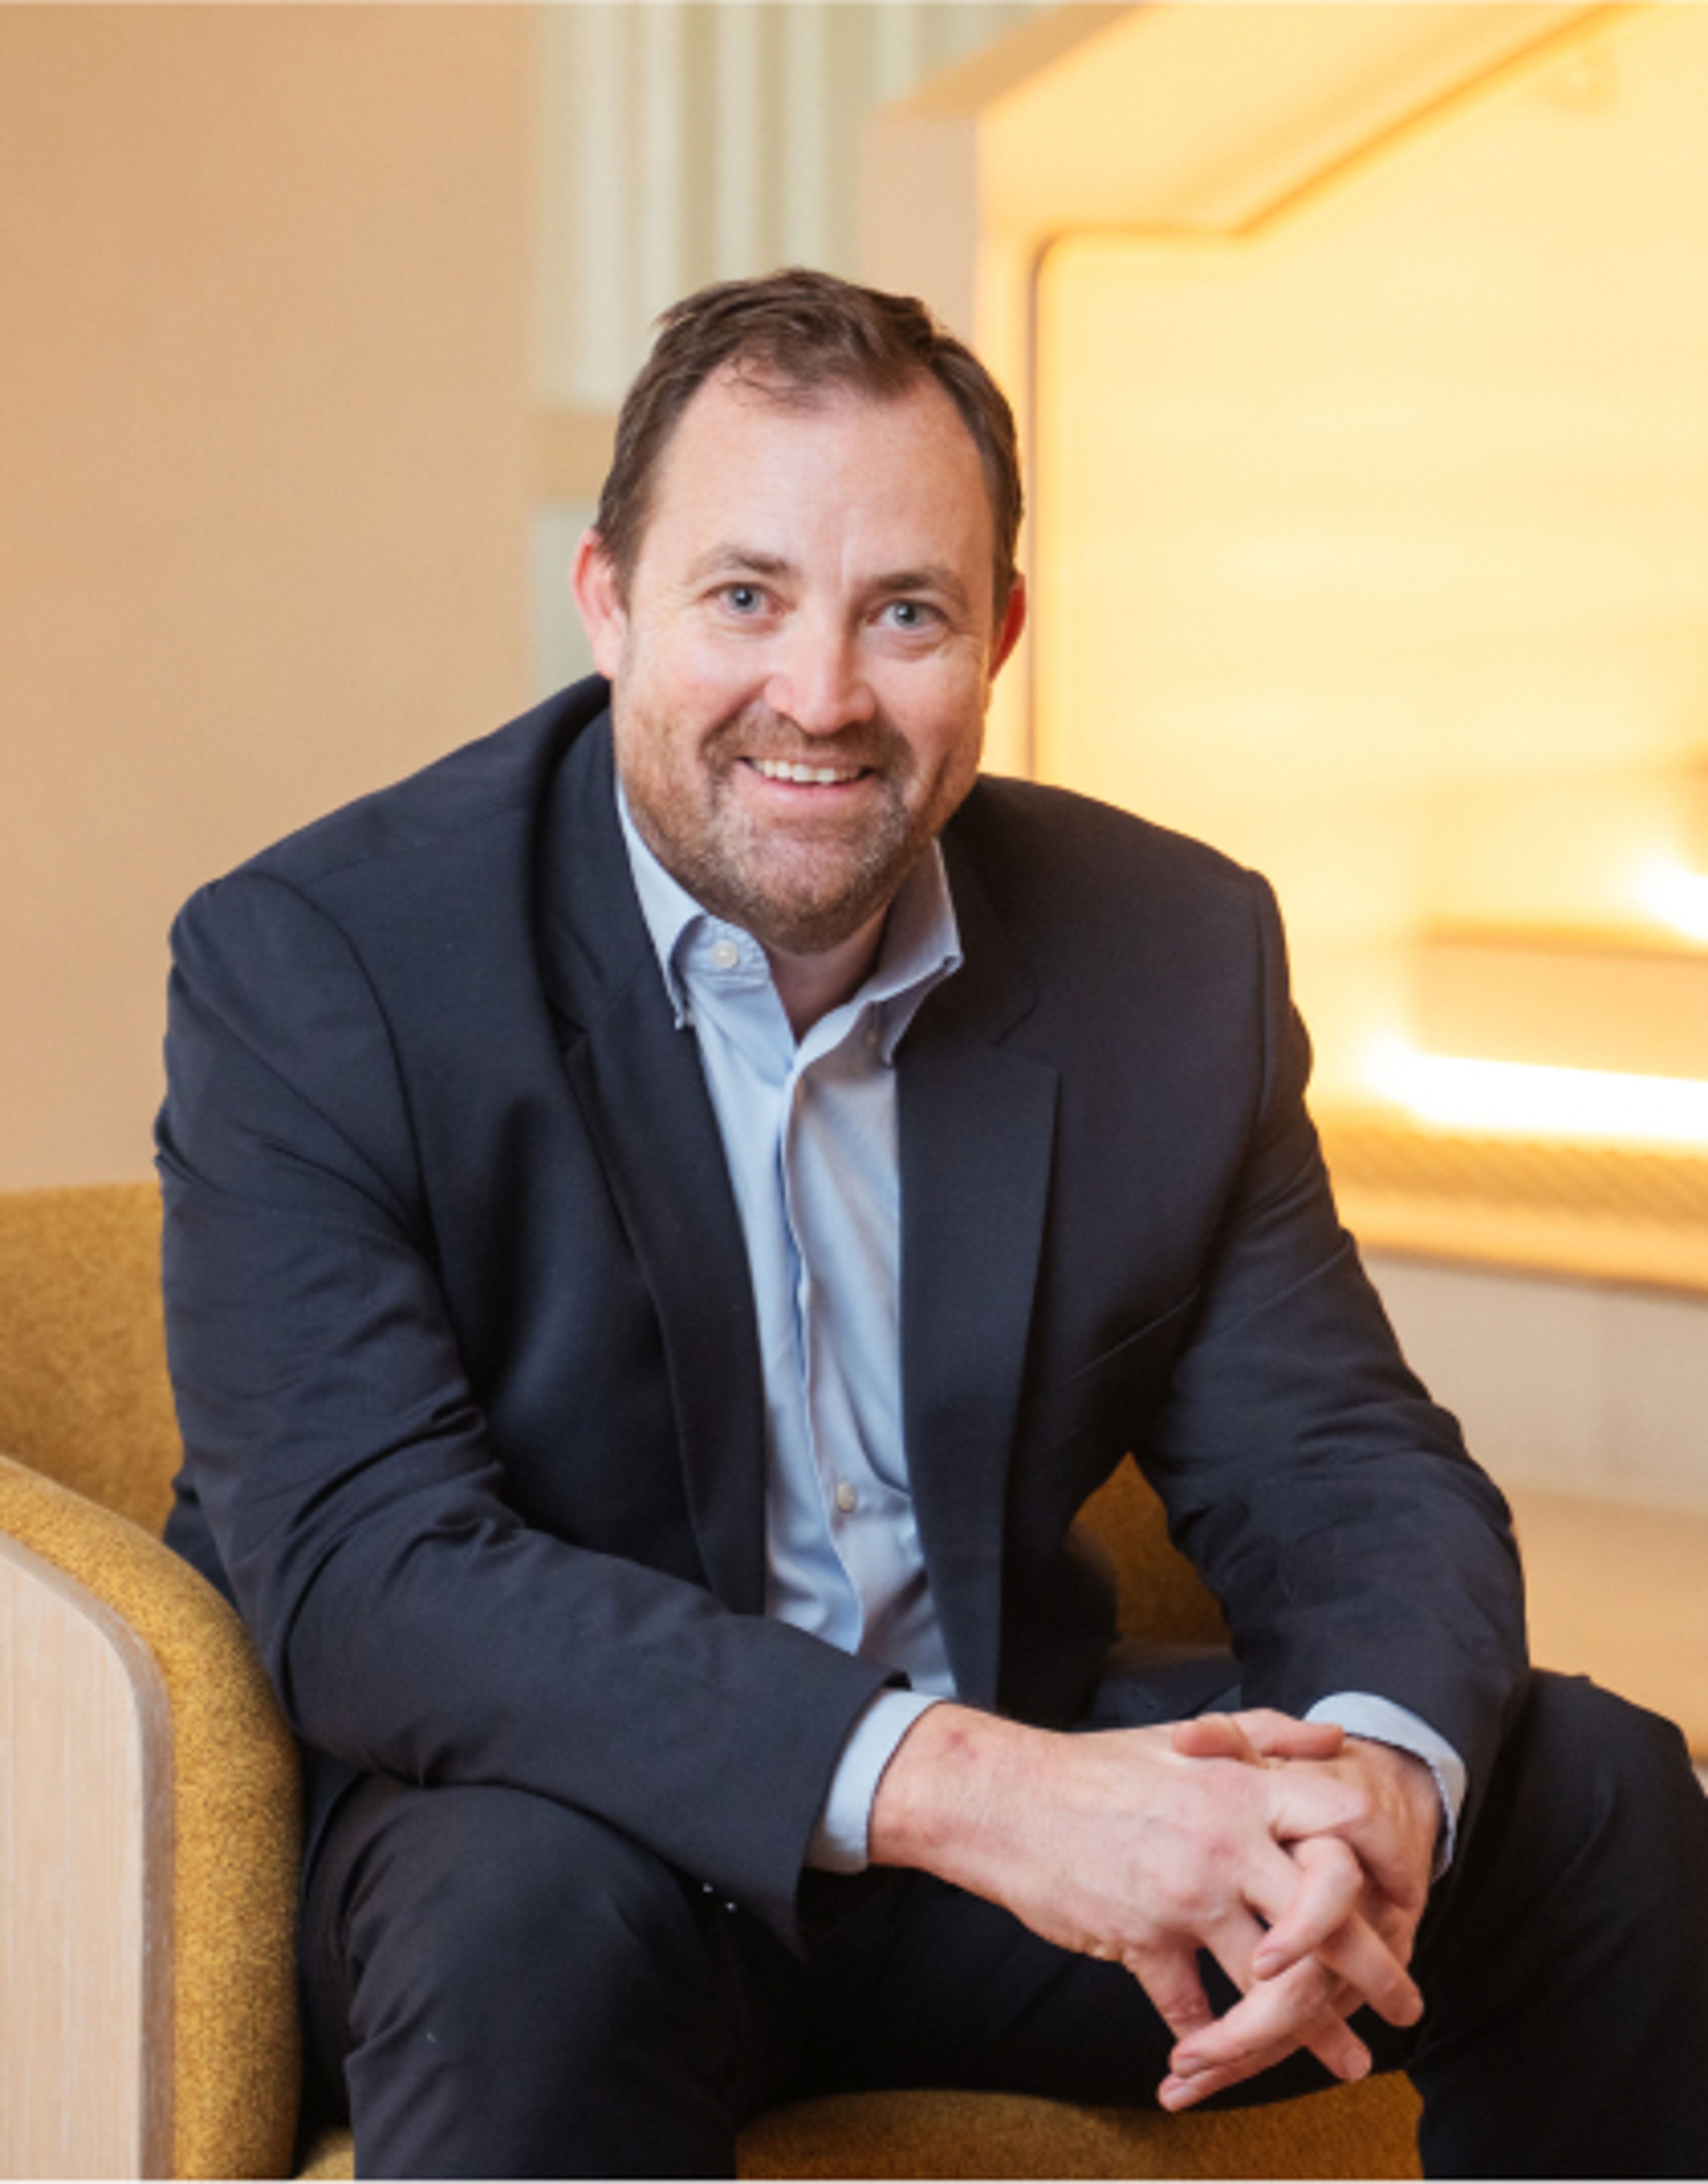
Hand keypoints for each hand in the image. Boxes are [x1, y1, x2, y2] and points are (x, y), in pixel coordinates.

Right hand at [869, 1706, 1422, 2099]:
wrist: (1005, 1797)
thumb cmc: (1098, 1766)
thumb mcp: (1187, 1737)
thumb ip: (1267, 1734)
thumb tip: (1337, 1736)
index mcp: (1241, 1788)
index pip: (1345, 1821)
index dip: (1387, 1862)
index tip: (1406, 1898)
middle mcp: (1224, 1841)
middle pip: (1328, 1919)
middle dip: (1376, 1972)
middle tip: (1405, 2004)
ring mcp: (1184, 1896)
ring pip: (1272, 1984)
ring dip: (1314, 2031)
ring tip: (1347, 2058)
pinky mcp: (1142, 1941)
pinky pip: (1194, 2009)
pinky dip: (1212, 2041)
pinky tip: (1223, 2061)